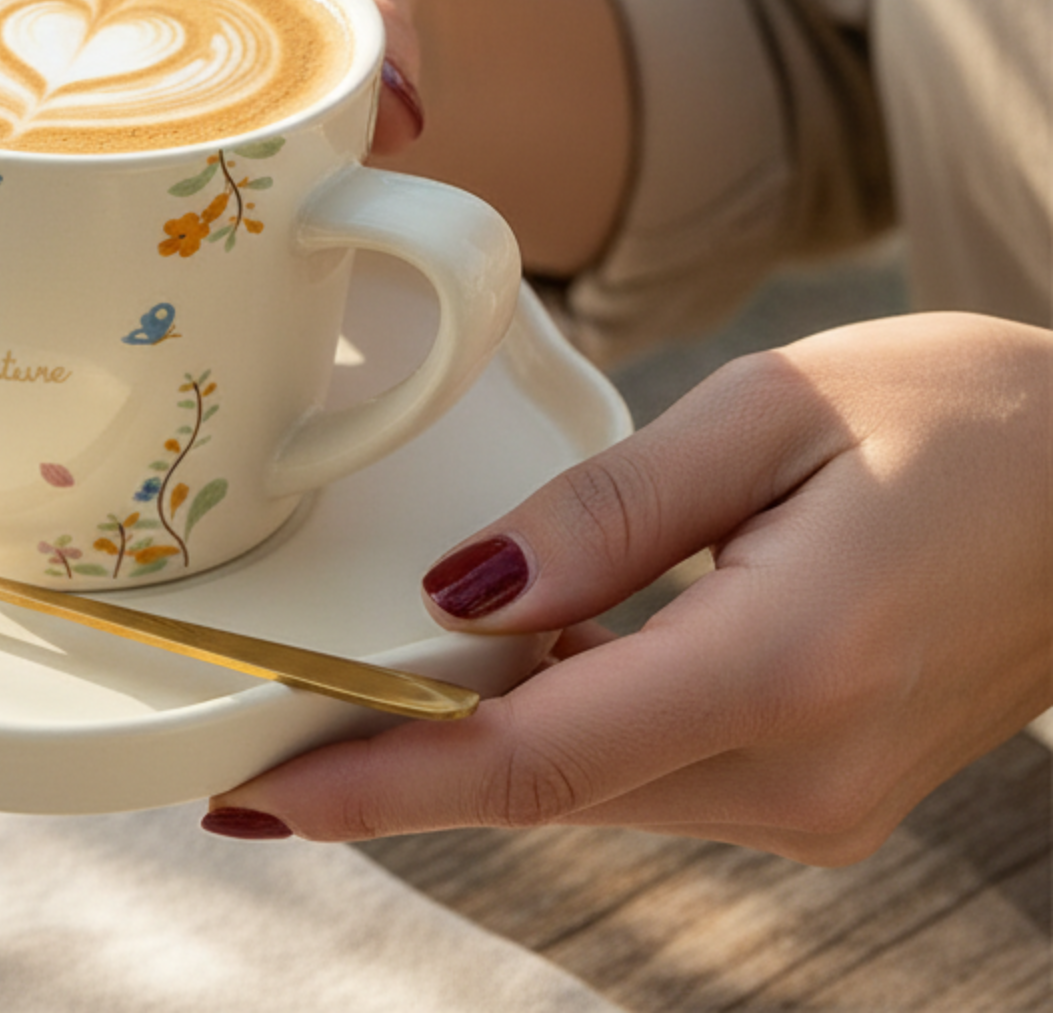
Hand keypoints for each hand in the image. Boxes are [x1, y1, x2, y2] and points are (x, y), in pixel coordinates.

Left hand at [204, 313, 1052, 862]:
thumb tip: (459, 595)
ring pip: (591, 786)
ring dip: (469, 743)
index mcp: (786, 669)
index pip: (531, 759)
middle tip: (254, 727)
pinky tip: (499, 673)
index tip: (254, 798)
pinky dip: (558, 729)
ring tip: (348, 690)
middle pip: (544, 785)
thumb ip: (607, 514)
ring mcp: (822, 803)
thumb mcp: (769, 412)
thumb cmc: (960, 416)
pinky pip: (650, 770)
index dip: (377, 783)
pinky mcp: (825, 792)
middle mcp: (803, 775)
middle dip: (391, 760)